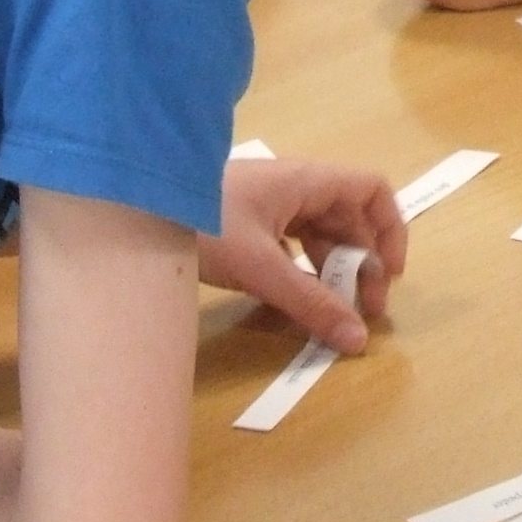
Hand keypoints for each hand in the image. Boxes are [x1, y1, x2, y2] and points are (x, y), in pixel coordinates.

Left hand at [199, 157, 407, 352]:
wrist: (131, 210)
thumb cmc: (203, 224)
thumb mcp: (261, 267)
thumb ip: (309, 303)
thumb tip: (357, 340)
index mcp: (305, 181)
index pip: (371, 190)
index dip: (390, 228)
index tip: (389, 274)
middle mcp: (293, 187)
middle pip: (347, 219)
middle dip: (361, 263)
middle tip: (361, 312)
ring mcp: (268, 204)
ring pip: (318, 235)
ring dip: (331, 272)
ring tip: (331, 313)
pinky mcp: (246, 223)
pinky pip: (290, 245)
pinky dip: (301, 272)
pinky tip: (293, 303)